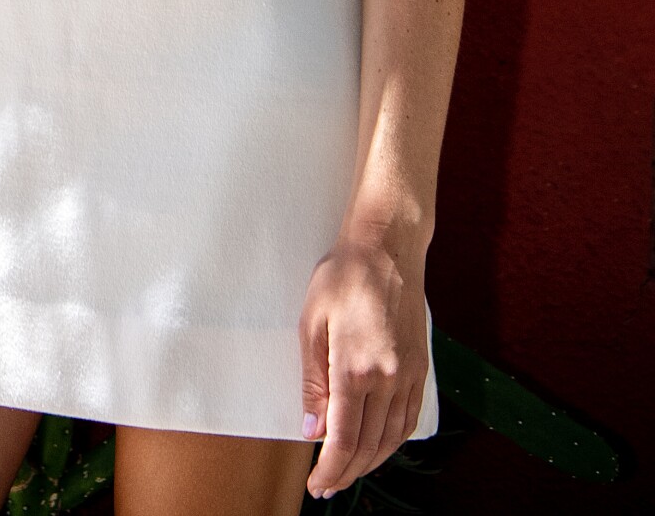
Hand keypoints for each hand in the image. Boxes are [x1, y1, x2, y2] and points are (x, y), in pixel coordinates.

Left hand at [298, 233, 428, 497]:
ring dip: (371, 463)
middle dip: (347, 472)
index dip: (330, 469)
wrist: (387, 249)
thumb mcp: (312, 323)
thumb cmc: (344, 277)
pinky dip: (393, 441)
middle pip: (369, 446)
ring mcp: (408, 375)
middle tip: (328, 485)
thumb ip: (312, 381)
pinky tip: (379, 446)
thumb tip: (311, 430)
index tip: (318, 484)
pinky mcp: (421, 368)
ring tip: (349, 472)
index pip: (344, 439)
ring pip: (392, 438)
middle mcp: (388, 378)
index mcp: (355, 367)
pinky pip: (409, 419)